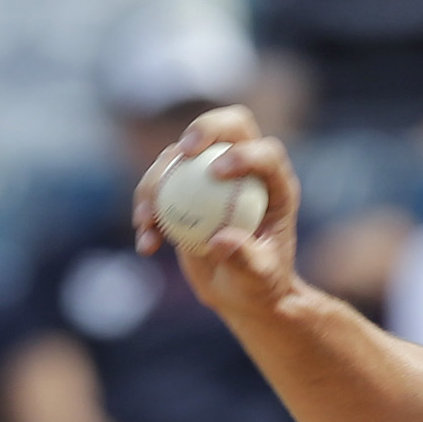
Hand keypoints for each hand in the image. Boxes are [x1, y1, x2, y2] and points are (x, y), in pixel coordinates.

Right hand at [132, 107, 306, 325]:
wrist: (240, 294)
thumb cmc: (259, 286)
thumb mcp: (258, 279)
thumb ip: (246, 260)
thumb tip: (222, 240)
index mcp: (275, 186)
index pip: (266, 154)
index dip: (244, 154)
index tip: (217, 173)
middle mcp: (245, 171)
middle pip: (229, 128)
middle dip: (204, 128)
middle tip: (184, 151)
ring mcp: (211, 175)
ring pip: (180, 155)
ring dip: (156, 179)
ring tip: (148, 219)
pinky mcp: (184, 189)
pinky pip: (158, 185)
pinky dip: (147, 208)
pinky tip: (147, 242)